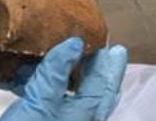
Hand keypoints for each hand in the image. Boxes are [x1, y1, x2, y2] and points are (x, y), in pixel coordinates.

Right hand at [0, 37, 127, 120]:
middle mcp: (83, 120)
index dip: (106, 63)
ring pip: (86, 101)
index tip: (114, 46)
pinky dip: (64, 91)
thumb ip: (55, 73)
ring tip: (85, 64)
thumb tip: (74, 43)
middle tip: (112, 52)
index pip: (101, 83)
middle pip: (100, 94)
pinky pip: (66, 106)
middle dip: (104, 73)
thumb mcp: (41, 102)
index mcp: (86, 113)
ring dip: (87, 81)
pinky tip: (52, 84)